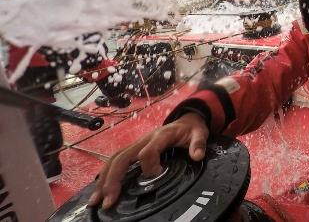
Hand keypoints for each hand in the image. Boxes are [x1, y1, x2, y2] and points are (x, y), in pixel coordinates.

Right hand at [88, 112, 208, 208]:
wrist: (186, 120)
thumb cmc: (191, 129)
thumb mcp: (200, 133)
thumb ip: (199, 143)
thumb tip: (197, 156)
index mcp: (160, 136)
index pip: (147, 150)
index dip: (149, 164)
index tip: (156, 175)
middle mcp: (144, 140)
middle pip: (122, 157)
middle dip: (113, 179)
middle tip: (108, 201)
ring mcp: (136, 145)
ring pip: (114, 160)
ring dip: (104, 180)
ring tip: (95, 200)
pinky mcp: (133, 150)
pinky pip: (115, 161)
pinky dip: (105, 175)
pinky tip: (99, 190)